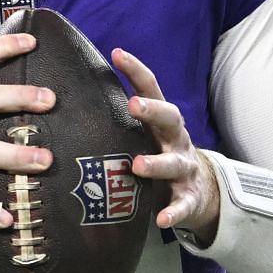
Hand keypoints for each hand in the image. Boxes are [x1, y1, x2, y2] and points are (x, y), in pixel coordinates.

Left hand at [112, 48, 220, 239]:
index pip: (151, 89)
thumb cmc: (160, 156)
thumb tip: (69, 98)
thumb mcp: (146, 135)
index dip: (136, 71)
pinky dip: (173, 213)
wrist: (202, 193)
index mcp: (161, 122)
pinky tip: (161, 220)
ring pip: (174, 163)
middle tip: (133, 104)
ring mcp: (184, 169)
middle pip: (170, 118)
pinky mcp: (189, 198)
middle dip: (153, 110)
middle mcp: (176, 140)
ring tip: (138, 165)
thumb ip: (119, 120)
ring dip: (157, 163)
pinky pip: (182, 205)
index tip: (117, 53)